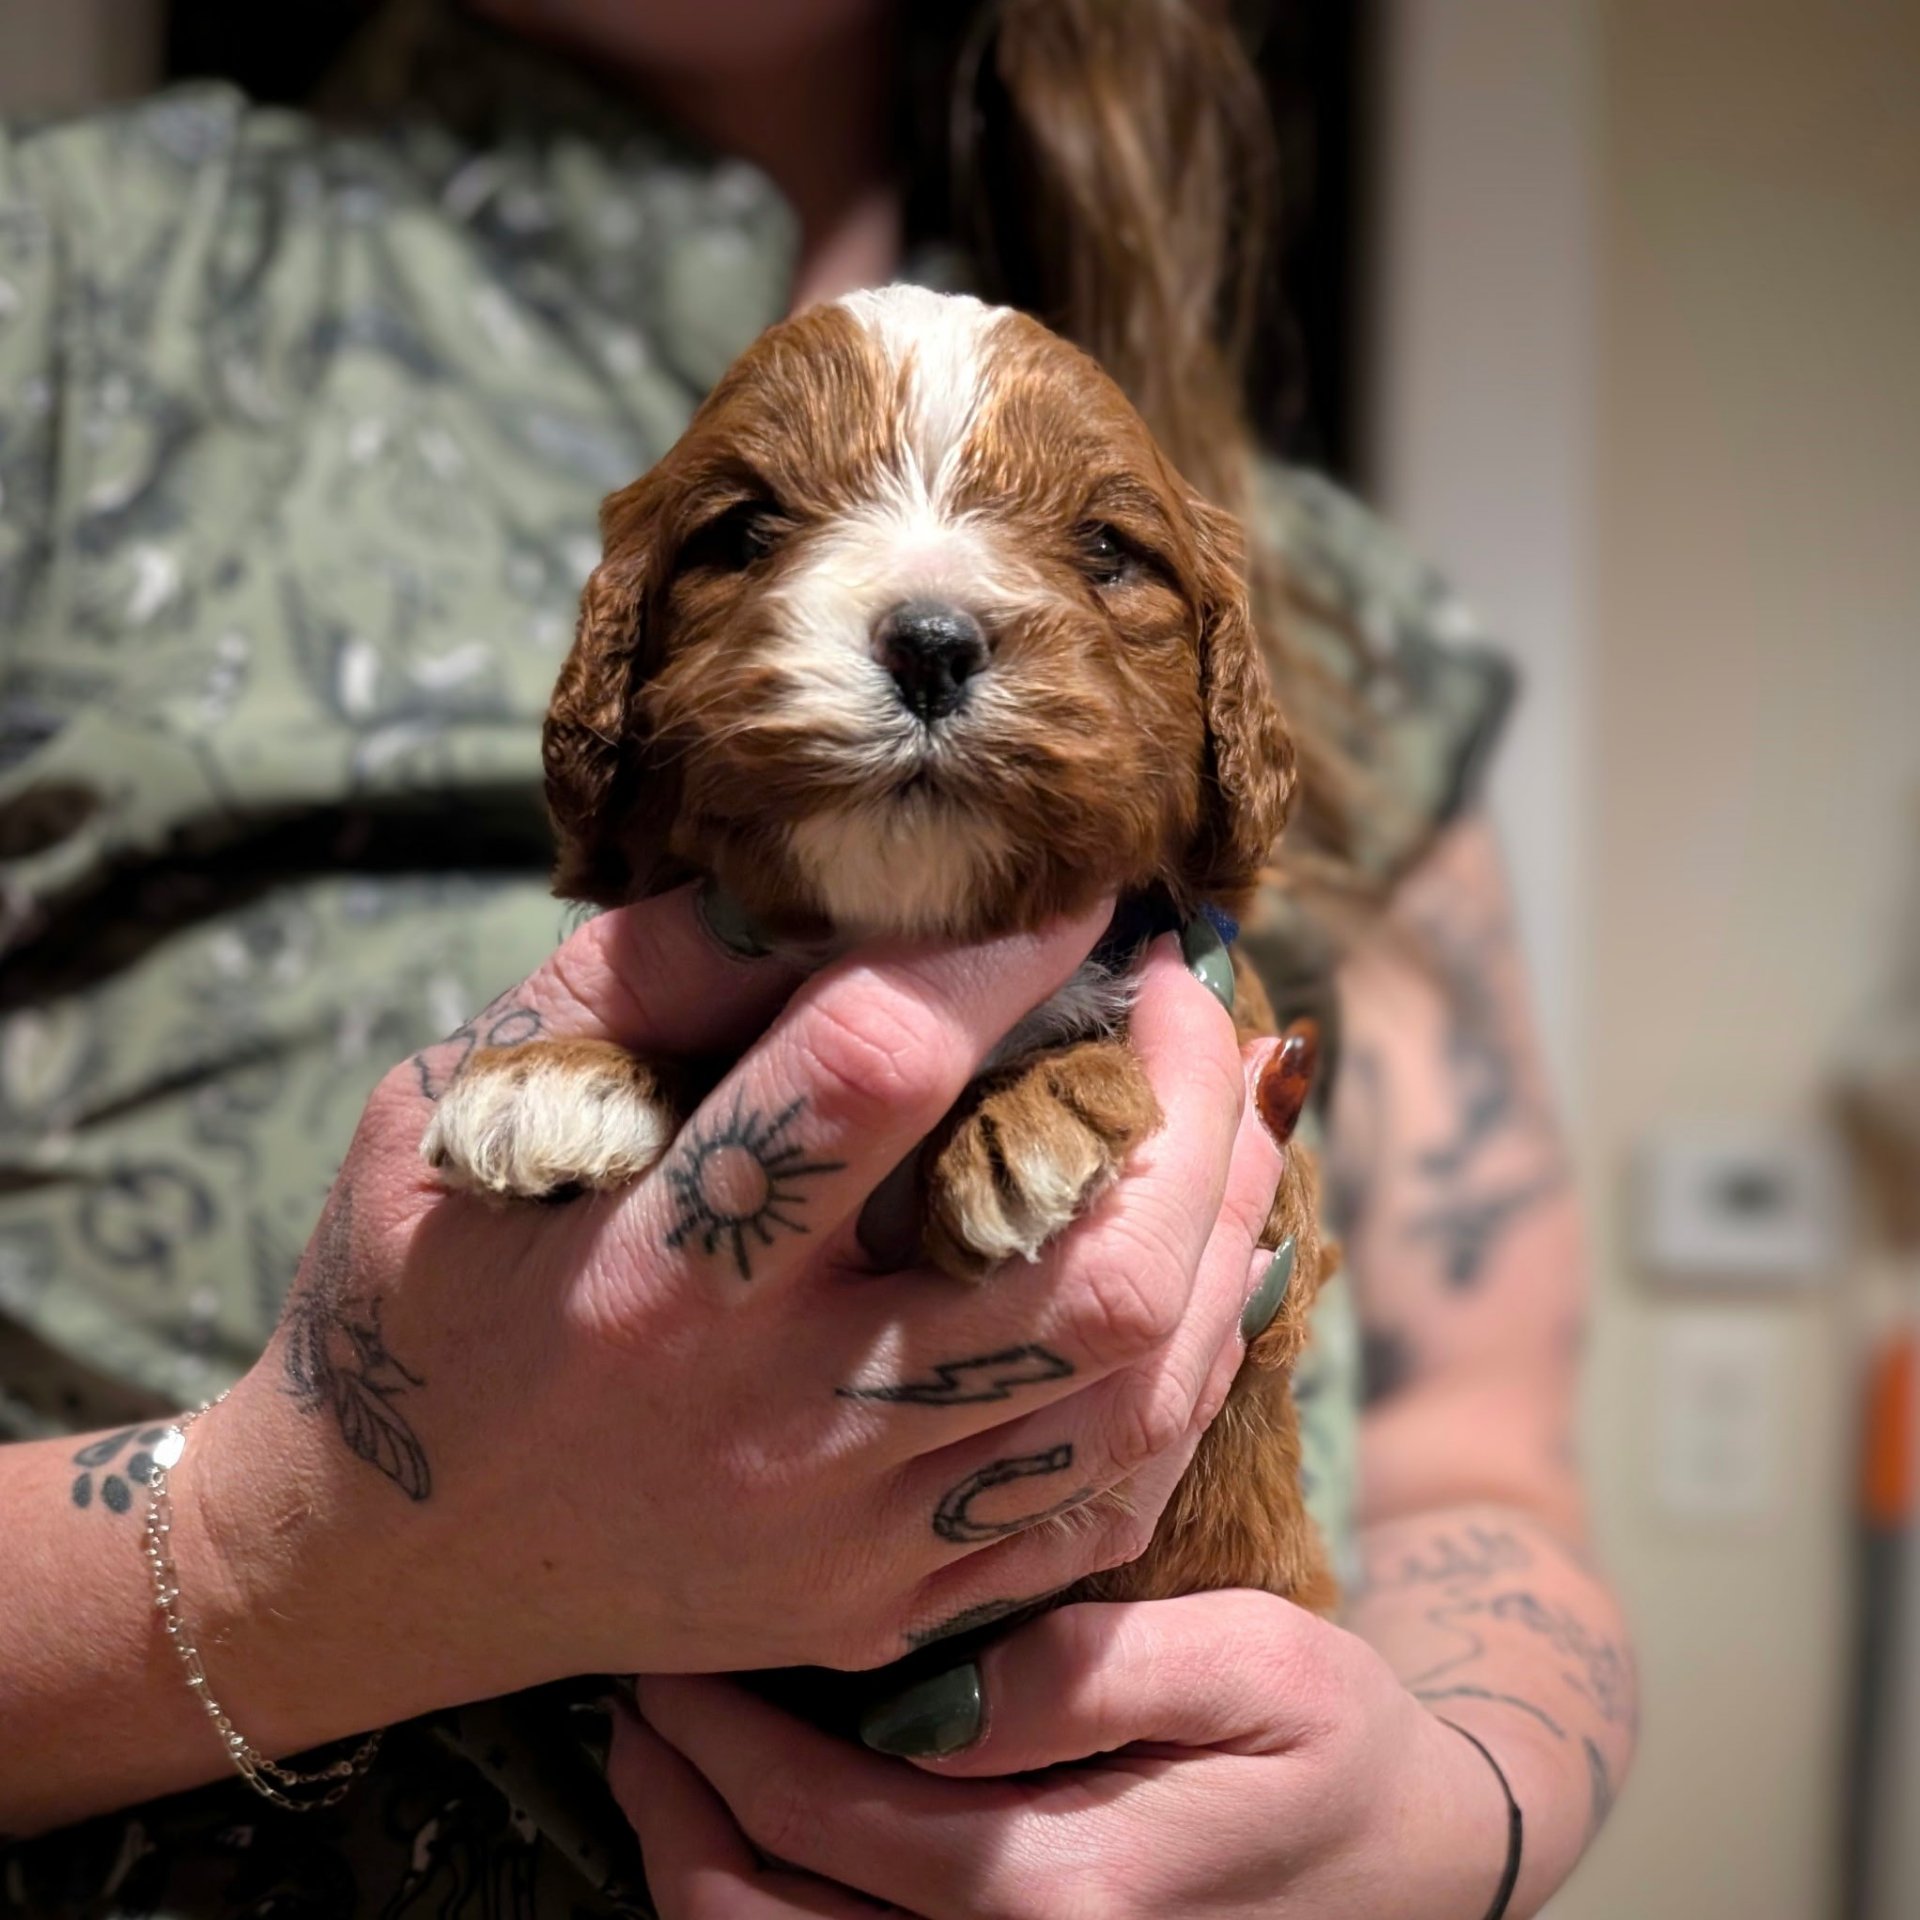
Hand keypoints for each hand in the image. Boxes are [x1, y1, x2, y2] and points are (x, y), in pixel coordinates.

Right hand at [171, 886, 1286, 1754]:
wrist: (385, 1563)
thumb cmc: (413, 1305)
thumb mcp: (458, 1116)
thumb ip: (631, 986)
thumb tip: (824, 882)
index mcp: (655, 1275)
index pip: (877, 1074)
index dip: (1004, 953)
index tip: (1078, 889)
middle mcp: (777, 1423)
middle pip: (1083, 1264)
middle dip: (1187, 1103)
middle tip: (1189, 996)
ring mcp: (853, 1537)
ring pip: (1135, 1386)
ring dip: (1226, 1225)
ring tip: (1232, 1108)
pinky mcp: (892, 1607)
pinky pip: (1108, 1499)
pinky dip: (1182, 1366)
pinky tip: (1191, 1269)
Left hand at [613, 1593, 1515, 1918]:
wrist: (1420, 1872)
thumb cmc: (1334, 1750)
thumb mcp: (1254, 1665)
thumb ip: (1086, 1673)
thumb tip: (923, 1682)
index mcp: (1062, 1891)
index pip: (828, 1813)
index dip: (728, 1726)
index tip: (677, 1636)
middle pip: (766, 1917)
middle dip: (674, 1796)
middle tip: (638, 1686)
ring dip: (691, 1866)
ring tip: (657, 1760)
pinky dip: (755, 1916)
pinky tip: (740, 1837)